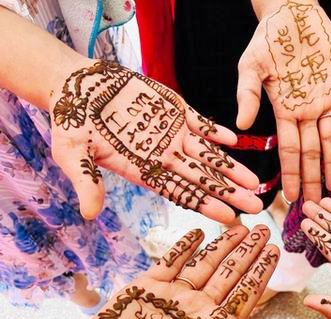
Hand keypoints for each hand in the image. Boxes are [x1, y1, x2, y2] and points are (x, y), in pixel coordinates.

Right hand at [49, 59, 262, 222]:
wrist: (78, 87)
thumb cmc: (71, 123)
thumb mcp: (73, 153)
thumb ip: (85, 181)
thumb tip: (89, 214)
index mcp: (144, 170)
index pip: (181, 193)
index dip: (206, 205)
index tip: (231, 217)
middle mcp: (164, 156)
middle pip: (203, 179)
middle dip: (229, 193)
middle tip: (257, 207)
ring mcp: (172, 134)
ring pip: (208, 155)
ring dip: (231, 168)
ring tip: (255, 182)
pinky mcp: (175, 110)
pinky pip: (201, 124)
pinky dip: (216, 131)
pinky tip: (236, 141)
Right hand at [49, 225, 282, 318]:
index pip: (245, 296)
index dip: (260, 272)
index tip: (275, 251)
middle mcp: (195, 312)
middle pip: (228, 274)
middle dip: (247, 252)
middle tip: (265, 229)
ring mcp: (170, 300)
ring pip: (202, 264)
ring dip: (221, 245)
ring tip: (240, 226)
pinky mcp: (142, 291)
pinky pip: (168, 263)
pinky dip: (183, 247)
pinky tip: (198, 233)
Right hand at [237, 0, 330, 201]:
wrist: (292, 14)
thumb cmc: (267, 39)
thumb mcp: (250, 66)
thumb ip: (247, 95)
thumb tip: (240, 126)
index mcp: (284, 110)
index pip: (288, 151)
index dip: (290, 175)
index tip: (290, 198)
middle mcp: (306, 111)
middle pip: (310, 153)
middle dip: (312, 180)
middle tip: (315, 205)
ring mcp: (325, 100)